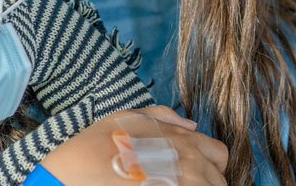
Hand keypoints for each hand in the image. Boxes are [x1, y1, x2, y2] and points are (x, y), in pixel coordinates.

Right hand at [39, 105, 228, 185]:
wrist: (75, 171)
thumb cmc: (98, 144)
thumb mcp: (129, 117)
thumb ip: (163, 117)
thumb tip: (189, 124)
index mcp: (184, 140)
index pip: (220, 156)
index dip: (209, 166)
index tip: (194, 174)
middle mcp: (190, 164)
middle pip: (218, 181)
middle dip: (205, 183)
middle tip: (178, 183)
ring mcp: (181, 185)